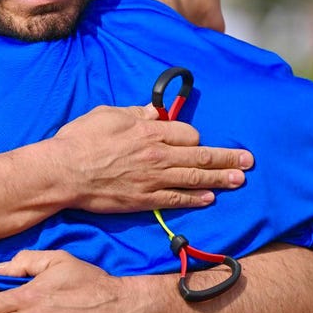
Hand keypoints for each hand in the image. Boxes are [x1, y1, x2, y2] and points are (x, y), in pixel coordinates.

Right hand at [52, 105, 252, 212]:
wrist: (63, 172)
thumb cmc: (81, 140)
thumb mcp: (108, 114)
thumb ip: (134, 114)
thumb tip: (153, 112)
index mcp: (148, 130)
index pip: (186, 132)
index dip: (196, 136)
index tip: (199, 139)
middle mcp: (157, 155)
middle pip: (200, 155)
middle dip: (227, 157)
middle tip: (248, 160)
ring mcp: (152, 179)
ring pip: (195, 178)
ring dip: (221, 178)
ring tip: (241, 179)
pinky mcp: (144, 200)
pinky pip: (177, 199)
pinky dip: (196, 199)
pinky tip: (211, 199)